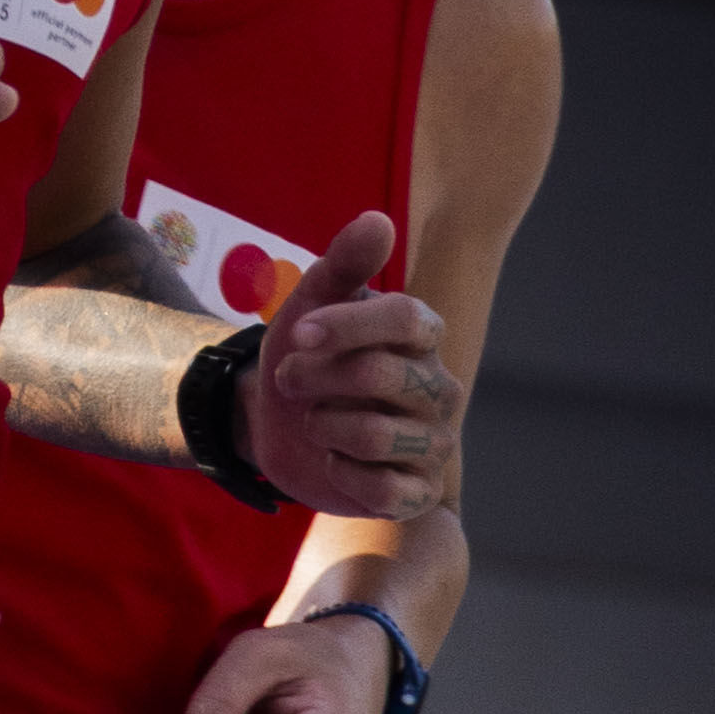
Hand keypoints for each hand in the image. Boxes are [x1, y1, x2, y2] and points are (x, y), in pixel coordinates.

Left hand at [239, 214, 455, 520]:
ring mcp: (432, 442)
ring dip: (324, 426)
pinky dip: (341, 474)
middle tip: (288, 379)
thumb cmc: (303, 355)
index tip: (298, 333)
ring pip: (377, 436)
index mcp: (422, 336)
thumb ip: (344, 264)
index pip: (406, 318)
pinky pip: (383, 490)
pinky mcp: (416, 492)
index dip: (347, 325)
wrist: (276, 420)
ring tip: (312, 420)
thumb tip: (377, 222)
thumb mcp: (311, 303)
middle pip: (381, 375)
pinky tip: (330, 461)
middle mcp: (438, 388)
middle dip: (316, 378)